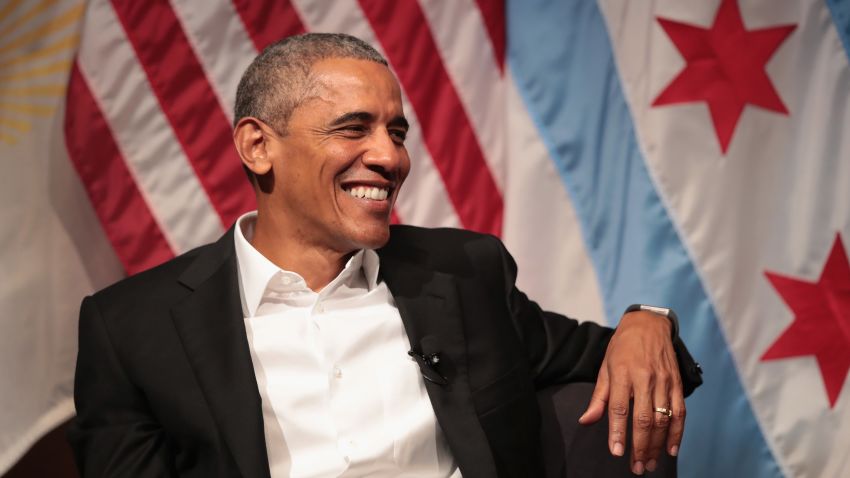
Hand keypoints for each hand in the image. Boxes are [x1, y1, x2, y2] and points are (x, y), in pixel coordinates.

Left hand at [578, 311, 685, 474]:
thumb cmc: (623, 347)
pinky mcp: (677, 383)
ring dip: (657, 445)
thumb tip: (586, 421)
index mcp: (622, 373)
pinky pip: (679, 412)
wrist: (649, 324)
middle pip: (643, 418)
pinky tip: (670, 450)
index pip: (619, 408)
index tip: (617, 452)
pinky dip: (677, 433)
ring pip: (663, 419)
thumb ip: (599, 398)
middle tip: (636, 467)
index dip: (617, 431)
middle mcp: (644, 378)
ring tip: (649, 464)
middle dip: (640, 446)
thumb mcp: (605, 367)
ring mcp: (664, 381)